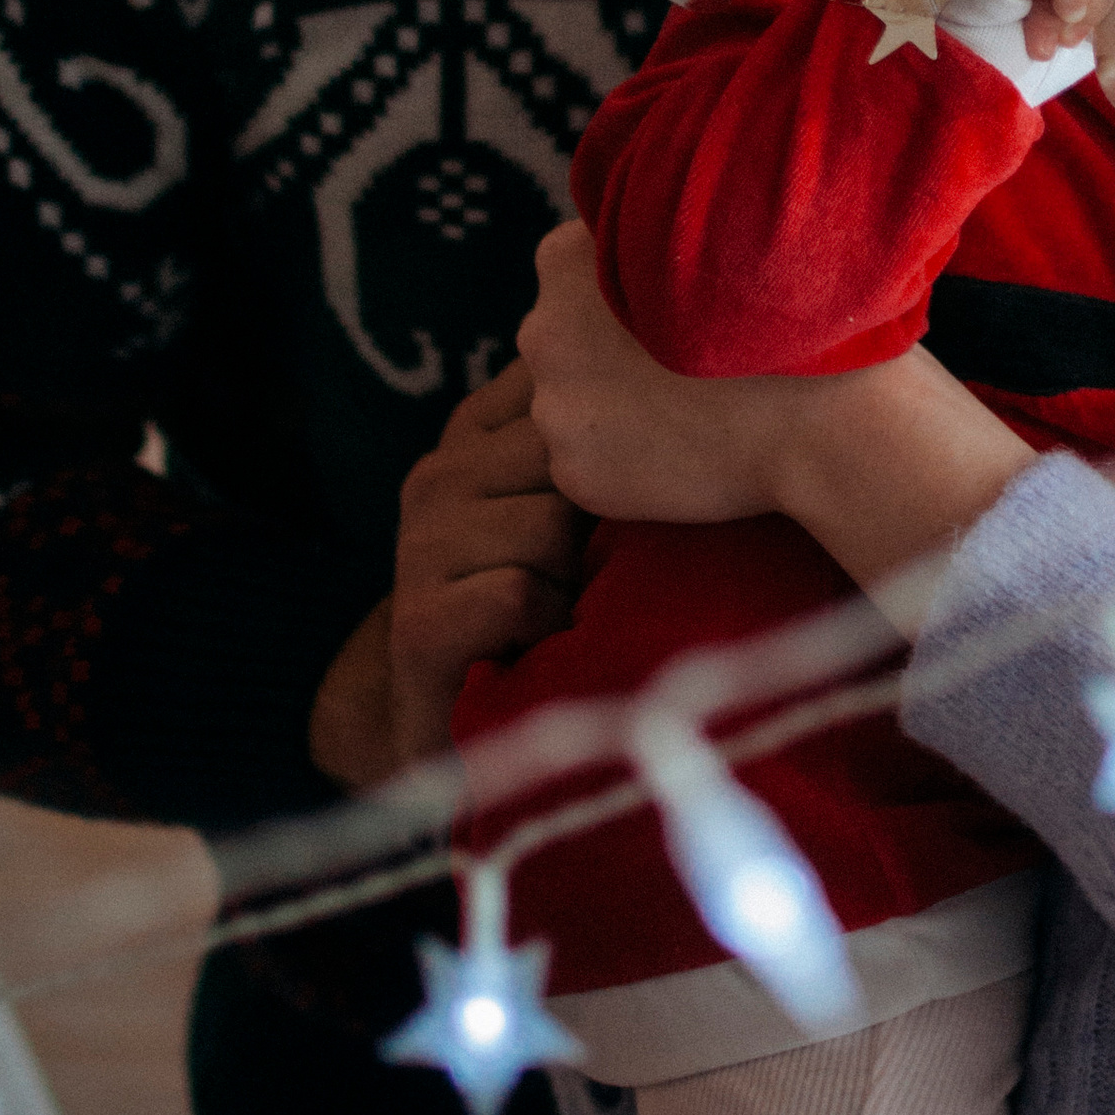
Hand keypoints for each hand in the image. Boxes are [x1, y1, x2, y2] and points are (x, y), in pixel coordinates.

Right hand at [307, 358, 582, 789]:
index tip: (620, 493)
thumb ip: (605, 445)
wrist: (457, 727)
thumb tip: (697, 389)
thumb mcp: (576, 508)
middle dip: (598, 520)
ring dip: (573, 581)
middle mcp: (435, 477)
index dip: (613, 441)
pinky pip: (517, 592)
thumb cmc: (544, 603)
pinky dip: (547, 623)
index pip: (558, 387)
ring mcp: (418, 546)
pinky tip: (538, 643)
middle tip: (588, 572)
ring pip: (547, 526)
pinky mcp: (418, 620)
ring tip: (561, 610)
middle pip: (565, 458)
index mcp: (473, 435)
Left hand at [518, 224, 791, 522]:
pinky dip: (622, 464)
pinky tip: (677, 454)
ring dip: (612, 412)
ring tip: (685, 415)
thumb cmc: (774, 322)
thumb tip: (621, 248)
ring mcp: (552, 407)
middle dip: (603, 355)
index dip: (624, 298)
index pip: (570, 277)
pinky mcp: (572, 472)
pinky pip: (588, 463)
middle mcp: (540, 329)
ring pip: (573, 406)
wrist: (813, 420)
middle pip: (563, 342)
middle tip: (680, 370)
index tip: (672, 312)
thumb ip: (642, 241)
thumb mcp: (699, 242)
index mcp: (563, 260)